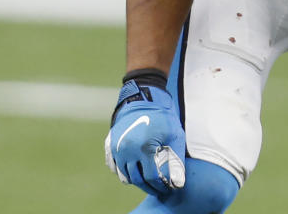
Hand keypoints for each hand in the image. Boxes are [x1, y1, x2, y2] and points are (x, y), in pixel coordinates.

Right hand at [104, 73, 185, 196]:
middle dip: (149, 186)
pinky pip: (114, 167)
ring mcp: (117, 148)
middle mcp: (127, 150)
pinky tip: (135, 169)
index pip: (152, 177)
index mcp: (144, 148)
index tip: (167, 188)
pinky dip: (124, 172)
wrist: (143, 99)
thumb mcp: (175, 135)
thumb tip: (177, 184)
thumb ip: (175, 161)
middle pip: (137, 179)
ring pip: (124, 175)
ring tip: (148, 179)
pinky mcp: (110, 145)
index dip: (161, 185)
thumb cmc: (163, 116)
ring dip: (136, 180)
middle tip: (158, 188)